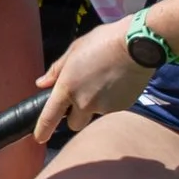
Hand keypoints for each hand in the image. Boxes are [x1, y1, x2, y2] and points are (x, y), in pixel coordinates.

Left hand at [35, 20, 154, 140]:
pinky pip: (111, 108)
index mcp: (67, 87)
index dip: (42, 130)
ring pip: (94, 113)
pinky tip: (118, 81)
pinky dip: (112, 99)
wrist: (138, 45)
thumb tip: (42, 83)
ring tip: (105, 78)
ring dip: (96, 103)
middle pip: (73, 123)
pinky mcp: (120, 107)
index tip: (39, 137)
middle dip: (75, 115)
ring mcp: (103, 107)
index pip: (49, 117)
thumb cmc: (104, 41)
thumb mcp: (75, 49)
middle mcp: (83, 102)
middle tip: (82, 97)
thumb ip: (56, 69)